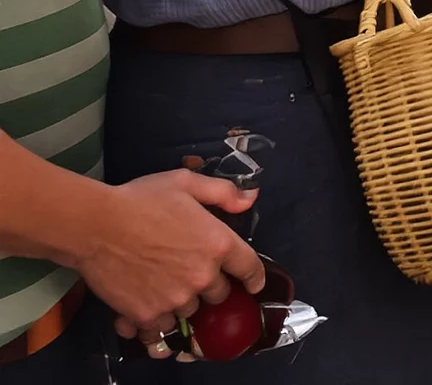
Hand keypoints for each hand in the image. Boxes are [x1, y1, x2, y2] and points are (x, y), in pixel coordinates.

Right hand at [77, 166, 263, 341]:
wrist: (96, 226)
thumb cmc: (142, 199)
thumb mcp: (187, 183)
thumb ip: (223, 193)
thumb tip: (250, 199)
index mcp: (218, 243)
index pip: (249, 267)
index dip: (254, 277)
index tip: (254, 284)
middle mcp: (201, 276)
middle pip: (219, 293)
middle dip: (212, 285)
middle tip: (193, 271)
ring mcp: (174, 299)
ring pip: (190, 311)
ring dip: (184, 301)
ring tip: (167, 284)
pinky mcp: (146, 315)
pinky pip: (160, 328)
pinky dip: (158, 320)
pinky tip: (150, 306)